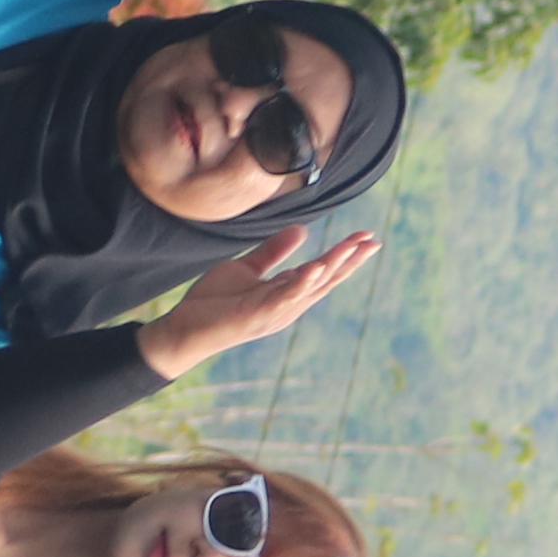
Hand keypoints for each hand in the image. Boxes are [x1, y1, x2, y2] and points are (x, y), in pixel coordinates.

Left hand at [139, 223, 379, 376]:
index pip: (322, 271)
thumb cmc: (215, 302)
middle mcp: (287, 305)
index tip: (366, 236)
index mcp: (286, 293)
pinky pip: (283, 298)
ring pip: (310, 288)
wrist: (184, 327)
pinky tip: (314, 268)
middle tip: (373, 242)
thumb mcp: (248, 268)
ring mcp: (274, 313)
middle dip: (349, 261)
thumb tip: (303, 229)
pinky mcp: (257, 316)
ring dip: (332, 268)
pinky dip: (300, 284)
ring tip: (353, 249)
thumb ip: (274, 252)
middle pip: (325, 280)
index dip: (344, 255)